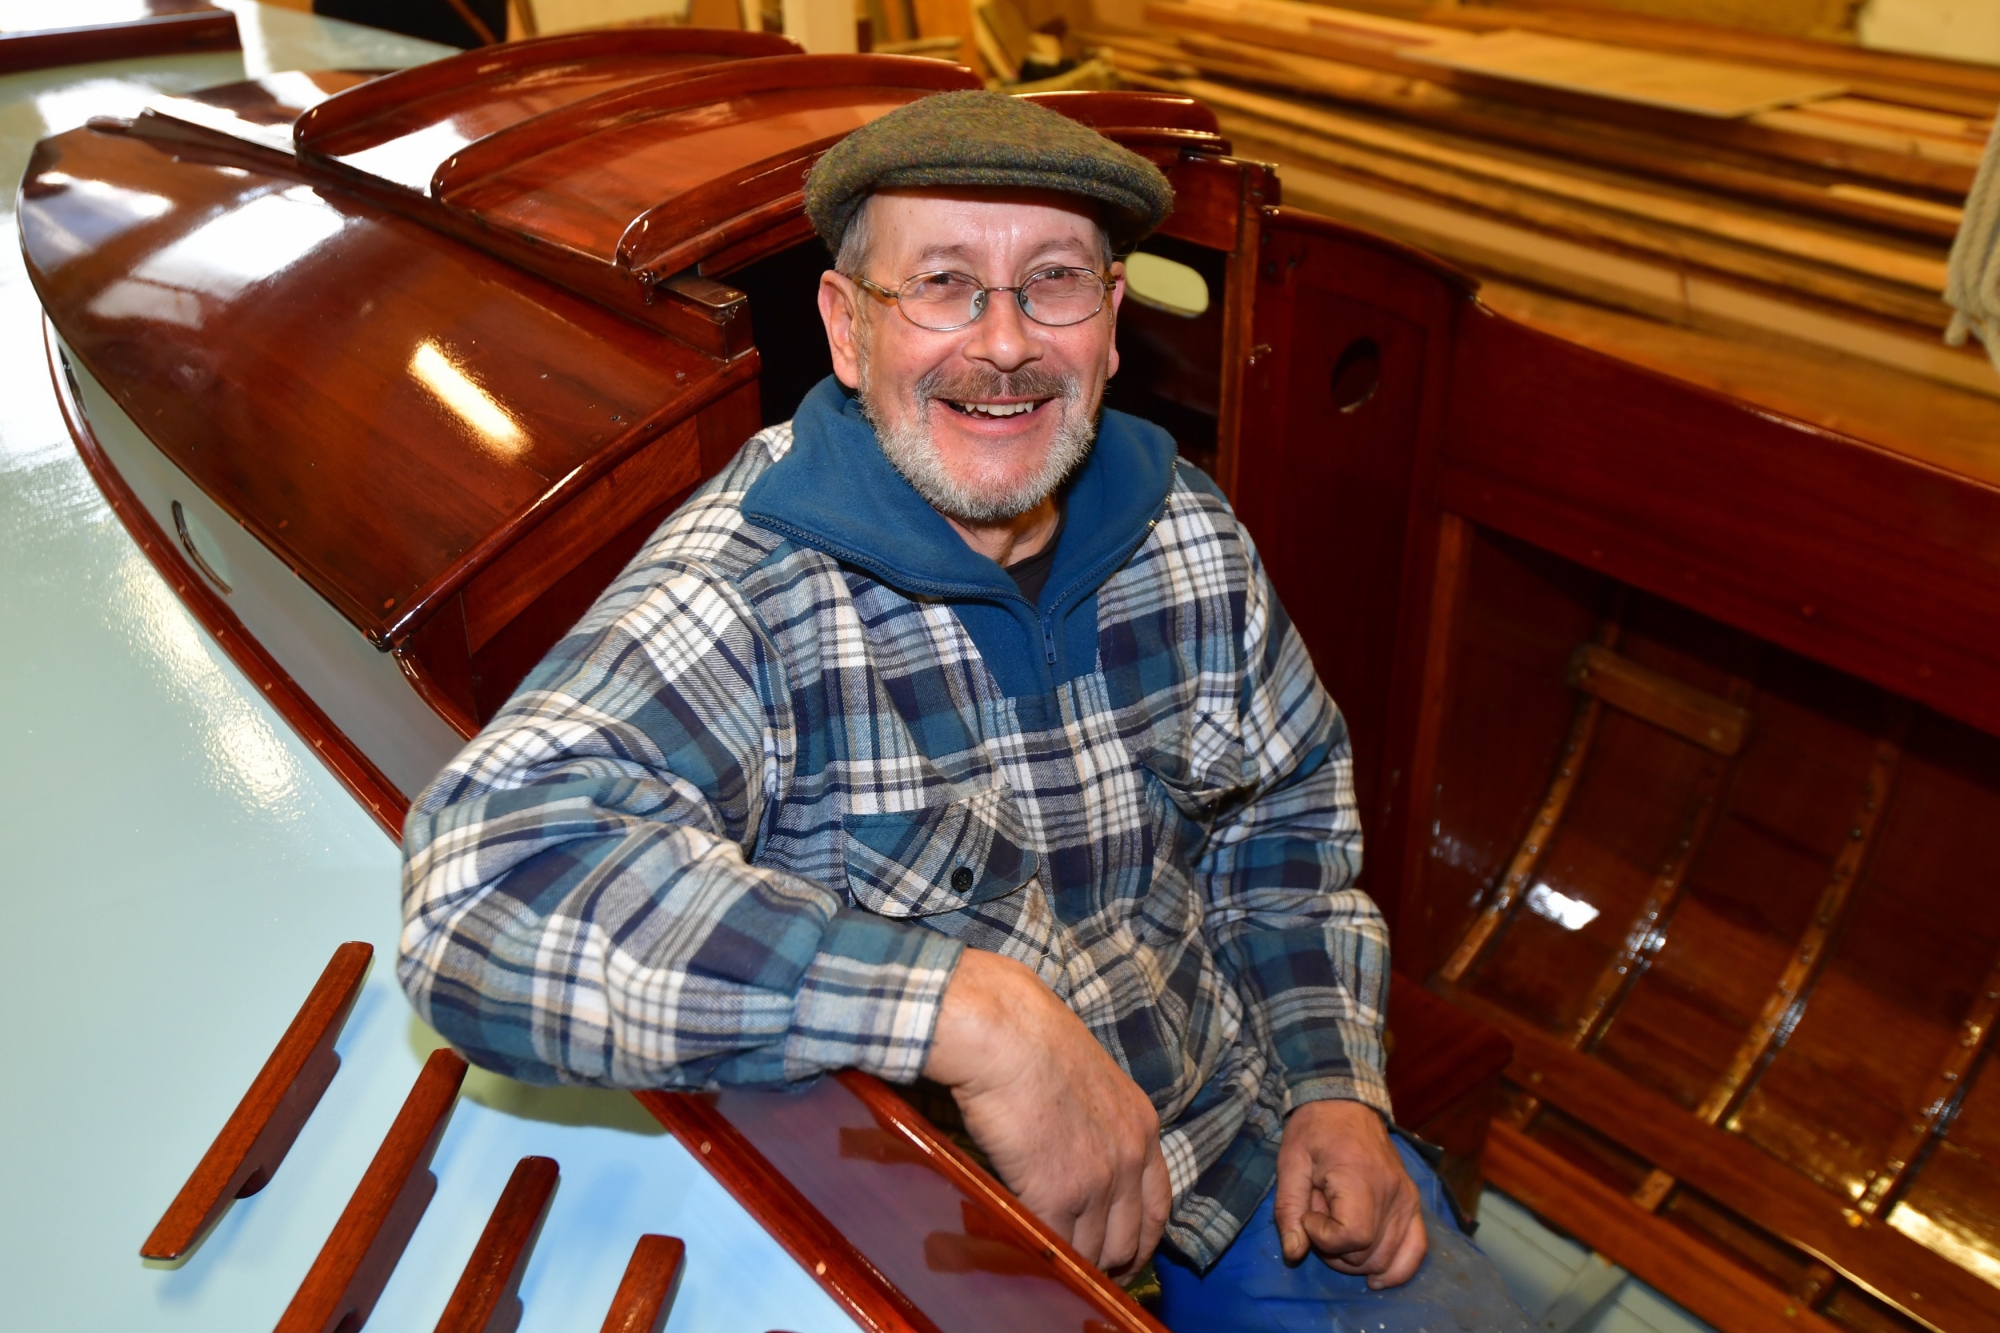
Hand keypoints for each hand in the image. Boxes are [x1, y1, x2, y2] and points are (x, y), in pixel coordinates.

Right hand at [922, 949, 1171, 1275]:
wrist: (1003, 1032)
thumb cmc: (1029, 1038)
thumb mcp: (1088, 1077)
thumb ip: (1095, 1121)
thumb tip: (1075, 1150)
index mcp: (1142, 1125)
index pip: (1158, 1206)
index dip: (1139, 1239)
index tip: (1121, 1254)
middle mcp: (1130, 1157)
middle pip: (1129, 1240)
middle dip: (1107, 1261)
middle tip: (1080, 1267)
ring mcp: (1099, 1180)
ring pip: (1094, 1253)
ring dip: (1072, 1261)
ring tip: (1049, 1259)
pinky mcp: (1059, 1195)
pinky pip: (1057, 1248)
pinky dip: (1043, 1255)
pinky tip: (1026, 1248)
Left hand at [1273, 1098, 1426, 1287]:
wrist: (1345, 1103)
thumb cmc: (1313, 1131)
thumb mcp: (1290, 1163)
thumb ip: (1289, 1209)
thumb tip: (1294, 1254)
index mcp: (1360, 1178)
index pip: (1353, 1236)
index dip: (1324, 1238)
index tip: (1309, 1215)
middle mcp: (1393, 1193)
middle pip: (1369, 1253)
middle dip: (1335, 1252)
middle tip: (1318, 1221)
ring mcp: (1408, 1200)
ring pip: (1387, 1258)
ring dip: (1356, 1260)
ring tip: (1337, 1232)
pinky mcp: (1414, 1205)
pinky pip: (1416, 1250)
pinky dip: (1398, 1270)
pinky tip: (1377, 1279)